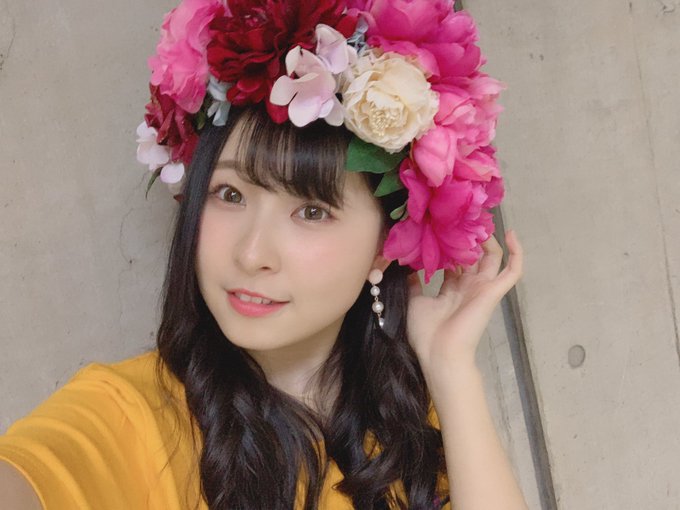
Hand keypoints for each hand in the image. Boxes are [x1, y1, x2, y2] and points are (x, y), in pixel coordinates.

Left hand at [406, 230, 523, 376]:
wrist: (439, 352)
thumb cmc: (425, 333)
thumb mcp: (415, 301)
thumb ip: (415, 283)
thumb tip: (409, 265)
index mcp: (452, 289)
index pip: (455, 261)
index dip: (451, 244)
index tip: (442, 225)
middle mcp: (469, 286)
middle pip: (475, 255)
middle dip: (471, 237)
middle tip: (463, 216)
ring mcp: (483, 287)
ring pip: (493, 257)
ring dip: (489, 238)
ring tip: (481, 219)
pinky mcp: (494, 291)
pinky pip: (513, 270)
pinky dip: (516, 252)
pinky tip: (510, 233)